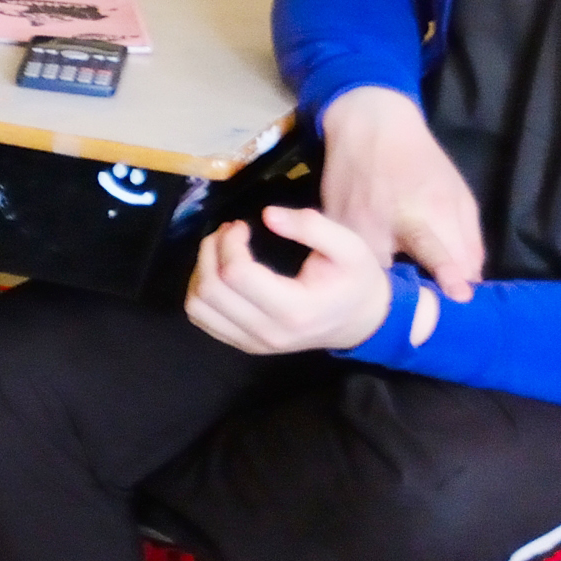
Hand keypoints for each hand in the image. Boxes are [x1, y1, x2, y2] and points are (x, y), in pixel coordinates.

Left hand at [185, 205, 406, 354]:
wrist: (362, 322)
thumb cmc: (356, 280)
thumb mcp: (350, 247)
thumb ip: (312, 227)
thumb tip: (267, 215)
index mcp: (295, 309)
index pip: (236, 273)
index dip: (229, 241)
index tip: (241, 225)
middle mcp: (269, 332)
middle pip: (211, 290)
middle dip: (210, 250)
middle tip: (228, 232)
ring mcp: (255, 343)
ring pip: (198, 306)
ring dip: (200, 270)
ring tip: (220, 250)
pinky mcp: (245, 345)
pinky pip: (202, 319)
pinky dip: (199, 292)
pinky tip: (219, 273)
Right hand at [316, 85, 486, 301]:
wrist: (367, 126)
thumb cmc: (422, 162)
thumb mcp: (457, 194)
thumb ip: (468, 240)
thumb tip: (471, 281)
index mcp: (424, 210)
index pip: (437, 250)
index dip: (448, 274)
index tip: (460, 294)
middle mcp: (385, 221)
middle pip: (398, 277)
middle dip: (411, 290)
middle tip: (422, 293)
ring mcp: (353, 225)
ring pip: (370, 273)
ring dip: (384, 280)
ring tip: (392, 274)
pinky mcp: (330, 225)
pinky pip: (348, 257)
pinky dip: (360, 263)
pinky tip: (368, 251)